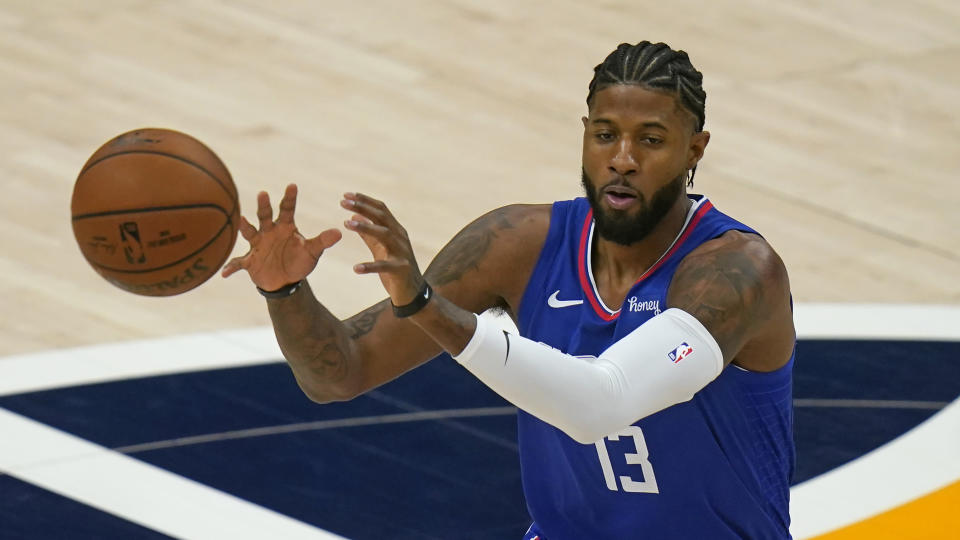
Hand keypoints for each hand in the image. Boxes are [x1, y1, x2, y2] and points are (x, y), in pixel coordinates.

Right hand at [222, 184, 341, 290]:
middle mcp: (269, 232)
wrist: (285, 280)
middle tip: (263, 193)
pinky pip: (238, 263)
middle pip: (265, 215)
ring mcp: (257, 245)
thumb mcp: (312, 252)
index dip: (290, 198)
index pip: (287, 209)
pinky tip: (225, 273)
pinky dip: (231, 267)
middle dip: (264, 205)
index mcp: (285, 227)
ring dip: (244, 227)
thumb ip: (323, 242)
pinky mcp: (249, 261)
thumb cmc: (299, 261)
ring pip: (249, 232)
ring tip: (241, 221)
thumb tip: (339, 232)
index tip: (292, 185)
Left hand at [341, 192, 422, 305]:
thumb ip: (368, 234)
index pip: (381, 210)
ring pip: (384, 235)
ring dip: (365, 228)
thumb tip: (354, 216)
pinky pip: (384, 266)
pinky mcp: (401, 270)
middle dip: (362, 207)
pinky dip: (370, 266)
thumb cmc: (395, 268)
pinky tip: (355, 268)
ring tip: (346, 224)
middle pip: (381, 217)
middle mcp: (400, 238)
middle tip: (343, 202)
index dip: (364, 201)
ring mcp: (402, 253)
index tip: (346, 195)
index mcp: (396, 230)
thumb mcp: (380, 248)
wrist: (412, 292)